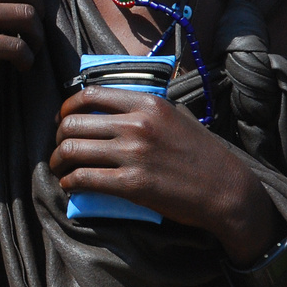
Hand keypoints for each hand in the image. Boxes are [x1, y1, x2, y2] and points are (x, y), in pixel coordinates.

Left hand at [50, 86, 282, 263]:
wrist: (228, 191)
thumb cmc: (202, 155)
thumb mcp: (176, 117)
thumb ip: (144, 108)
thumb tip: (108, 104)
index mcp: (147, 104)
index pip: (89, 95)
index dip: (67, 107)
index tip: (62, 119)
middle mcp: (137, 125)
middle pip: (73, 123)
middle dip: (57, 136)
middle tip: (59, 147)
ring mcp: (134, 154)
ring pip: (72, 150)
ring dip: (58, 160)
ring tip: (60, 167)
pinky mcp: (132, 184)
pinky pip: (84, 178)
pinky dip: (69, 182)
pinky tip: (70, 185)